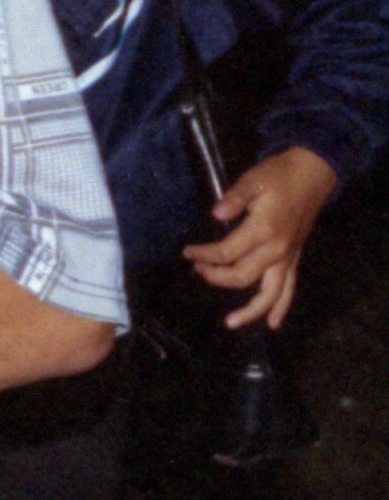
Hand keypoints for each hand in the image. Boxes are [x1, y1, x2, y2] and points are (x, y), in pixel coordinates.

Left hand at [188, 145, 341, 327]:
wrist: (312, 175)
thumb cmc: (278, 176)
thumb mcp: (253, 179)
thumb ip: (234, 197)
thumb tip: (217, 213)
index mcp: (264, 230)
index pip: (227, 252)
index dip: (204, 255)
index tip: (187, 251)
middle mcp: (277, 250)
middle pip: (243, 276)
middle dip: (216, 277)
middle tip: (197, 270)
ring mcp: (288, 257)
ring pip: (270, 293)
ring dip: (251, 310)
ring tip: (231, 322)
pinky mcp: (295, 259)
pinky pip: (290, 289)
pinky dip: (281, 307)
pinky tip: (272, 324)